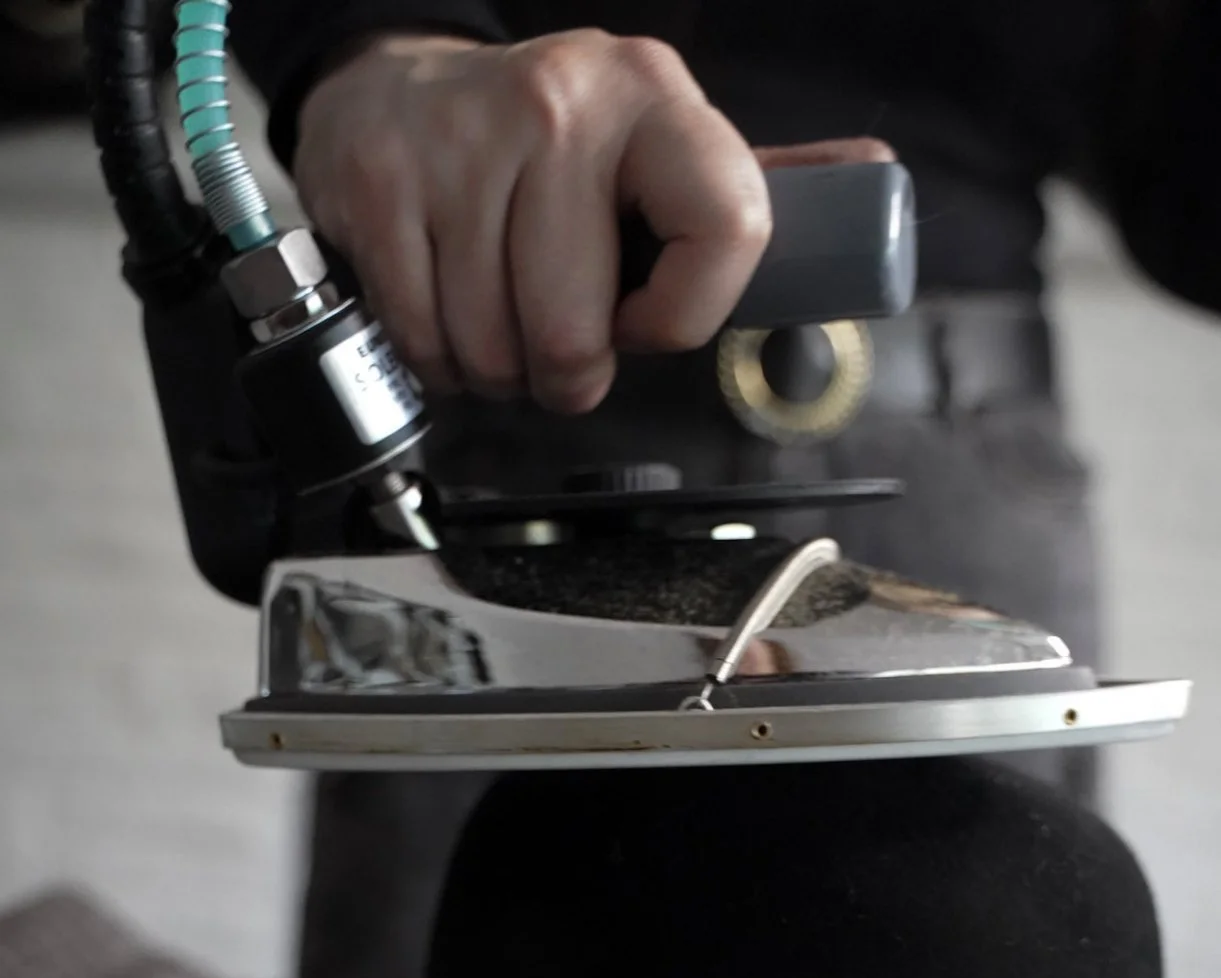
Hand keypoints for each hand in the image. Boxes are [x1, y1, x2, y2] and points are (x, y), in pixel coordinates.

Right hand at [295, 29, 890, 414]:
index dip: (688, 316)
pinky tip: (446, 309)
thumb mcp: (661, 152)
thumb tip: (876, 181)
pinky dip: (436, 357)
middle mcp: (562, 103)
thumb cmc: (552, 154)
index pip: (728, 226)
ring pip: (495, 349)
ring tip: (499, 318)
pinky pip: (424, 338)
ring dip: (498, 369)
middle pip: (577, 332)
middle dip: (567, 374)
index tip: (651, 326)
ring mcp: (463, 140)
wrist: (403, 92)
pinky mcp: (385, 183)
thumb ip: (755, 189)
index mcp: (657, 99)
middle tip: (557, 340)